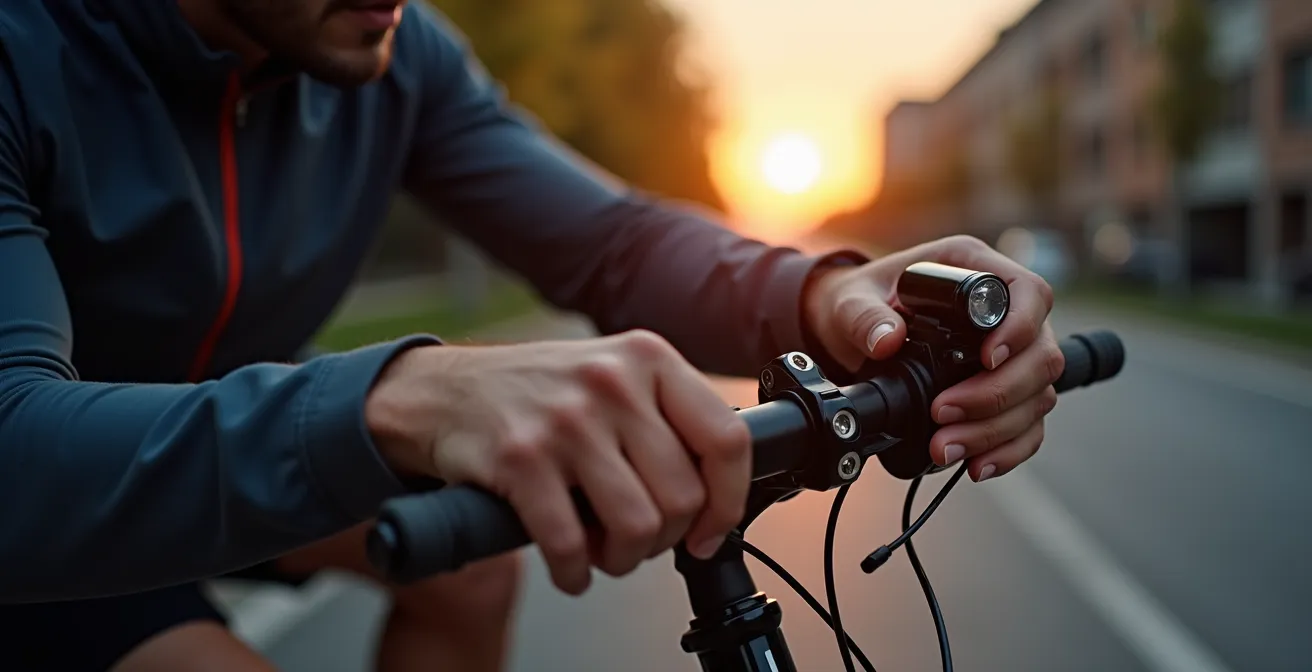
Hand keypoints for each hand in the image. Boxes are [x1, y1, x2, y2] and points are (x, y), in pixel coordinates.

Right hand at [365, 330, 750, 594]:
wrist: (443, 392)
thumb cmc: (538, 394)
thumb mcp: (614, 376)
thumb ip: (667, 418)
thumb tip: (720, 491)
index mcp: (648, 358)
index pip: (728, 439)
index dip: (728, 500)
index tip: (710, 529)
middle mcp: (612, 381)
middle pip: (682, 495)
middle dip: (664, 538)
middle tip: (640, 540)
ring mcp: (567, 419)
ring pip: (638, 526)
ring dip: (624, 560)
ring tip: (605, 552)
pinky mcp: (521, 458)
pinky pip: (572, 544)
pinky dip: (575, 573)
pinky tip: (569, 568)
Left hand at [803, 235, 1063, 481]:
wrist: (854, 333)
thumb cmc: (861, 303)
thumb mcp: (851, 301)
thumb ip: (864, 316)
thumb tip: (886, 340)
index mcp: (976, 271)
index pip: (1028, 293)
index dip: (1019, 328)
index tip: (986, 359)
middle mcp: (1007, 312)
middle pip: (1040, 355)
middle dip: (996, 393)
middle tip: (944, 412)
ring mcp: (1013, 356)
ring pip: (1037, 397)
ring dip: (996, 429)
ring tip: (944, 448)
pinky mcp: (1006, 393)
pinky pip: (1027, 427)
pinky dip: (1007, 450)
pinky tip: (976, 465)